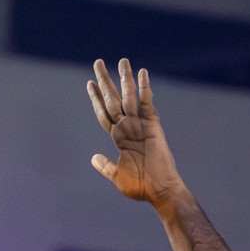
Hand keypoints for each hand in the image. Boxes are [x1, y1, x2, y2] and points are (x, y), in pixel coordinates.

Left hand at [87, 59, 184, 204]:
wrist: (160, 190)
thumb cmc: (140, 186)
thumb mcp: (117, 175)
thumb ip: (106, 166)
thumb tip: (93, 158)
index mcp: (119, 137)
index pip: (104, 113)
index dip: (96, 99)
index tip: (90, 84)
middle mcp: (128, 127)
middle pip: (113, 99)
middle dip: (105, 81)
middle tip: (97, 62)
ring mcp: (140, 125)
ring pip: (129, 97)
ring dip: (125, 79)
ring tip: (122, 60)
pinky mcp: (153, 125)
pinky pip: (147, 103)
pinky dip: (145, 88)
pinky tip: (141, 73)